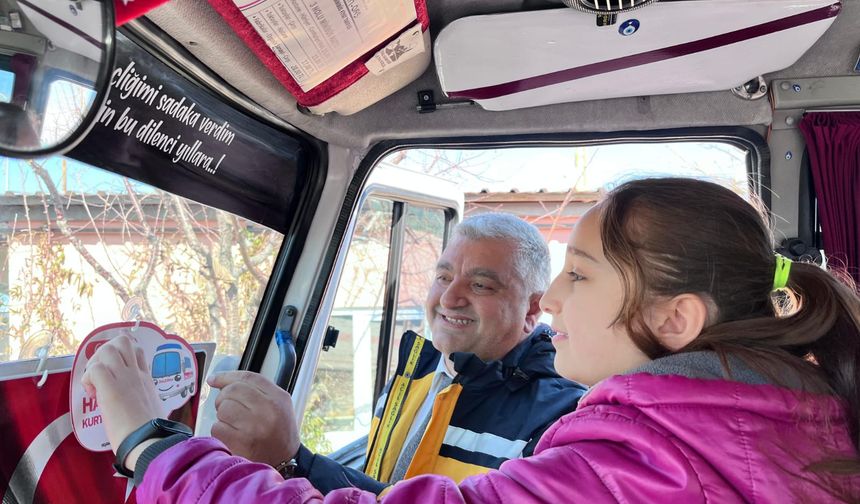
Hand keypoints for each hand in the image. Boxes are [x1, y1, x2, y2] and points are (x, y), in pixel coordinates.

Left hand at [81, 333, 163, 453]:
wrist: (149, 440)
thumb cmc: (152, 431)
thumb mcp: (153, 407)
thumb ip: (144, 399)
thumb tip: (139, 408)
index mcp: (146, 378)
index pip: (137, 351)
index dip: (123, 356)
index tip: (115, 374)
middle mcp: (136, 374)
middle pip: (122, 342)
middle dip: (106, 352)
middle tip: (102, 372)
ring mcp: (124, 379)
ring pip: (107, 349)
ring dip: (96, 361)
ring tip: (95, 380)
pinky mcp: (110, 389)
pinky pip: (94, 369)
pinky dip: (88, 378)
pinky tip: (92, 393)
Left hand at [207, 371, 300, 465]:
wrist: (284, 462)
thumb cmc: (277, 432)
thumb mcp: (279, 405)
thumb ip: (257, 390)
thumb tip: (219, 381)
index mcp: (278, 398)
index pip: (248, 378)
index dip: (227, 376)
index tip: (214, 379)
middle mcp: (268, 410)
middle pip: (233, 390)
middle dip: (223, 398)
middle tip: (226, 407)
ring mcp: (255, 427)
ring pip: (223, 408)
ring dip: (222, 416)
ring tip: (233, 424)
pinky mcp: (241, 443)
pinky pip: (217, 427)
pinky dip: (220, 431)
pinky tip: (231, 435)